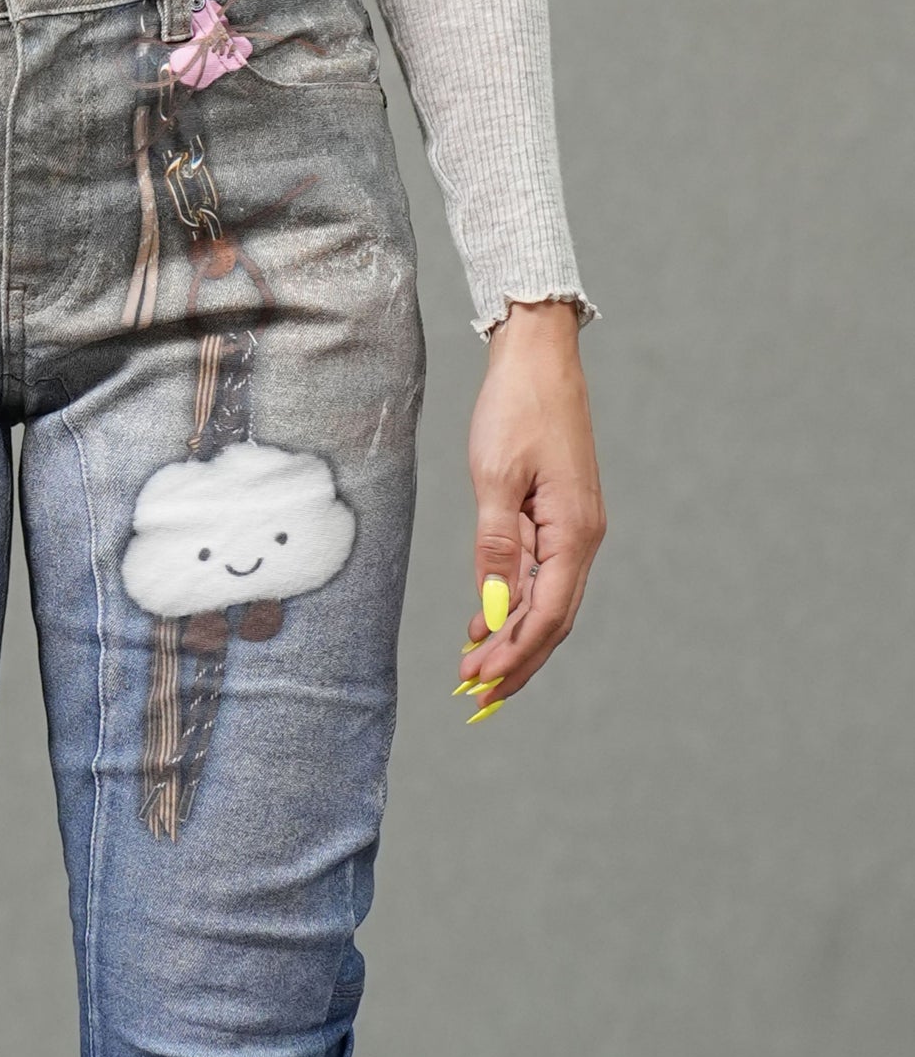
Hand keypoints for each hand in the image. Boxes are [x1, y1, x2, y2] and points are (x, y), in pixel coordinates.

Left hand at [455, 300, 604, 718]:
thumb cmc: (518, 408)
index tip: (476, 683)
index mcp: (575, 532)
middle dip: (515, 662)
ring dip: (512, 641)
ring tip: (476, 675)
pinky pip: (538, 577)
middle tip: (474, 699)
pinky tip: (485, 628)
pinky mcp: (558, 519)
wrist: (538, 357)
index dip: (513, 654)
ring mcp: (573, 530)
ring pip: (546, 604)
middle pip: (552, 621)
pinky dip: (512, 607)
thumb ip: (496, 546)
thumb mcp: (496, 478)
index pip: (547, 614)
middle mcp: (583, 538)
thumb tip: (490, 608)